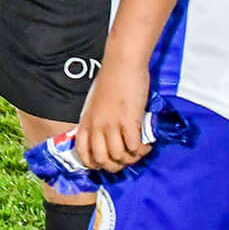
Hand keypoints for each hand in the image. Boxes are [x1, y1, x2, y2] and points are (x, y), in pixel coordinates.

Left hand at [72, 56, 151, 172]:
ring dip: (132, 158)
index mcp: (86, 121)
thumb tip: (106, 138)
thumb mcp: (95, 103)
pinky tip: (147, 144)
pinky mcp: (129, 121)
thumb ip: (97, 120)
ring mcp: (112, 124)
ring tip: (140, 151)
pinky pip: (134, 147)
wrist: (122, 63)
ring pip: (119, 156)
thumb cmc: (111, 79)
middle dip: (116, 166)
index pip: (82, 153)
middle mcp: (97, 125)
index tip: (105, 164)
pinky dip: (142, 150)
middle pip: (102, 160)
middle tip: (127, 159)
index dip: (93, 164)